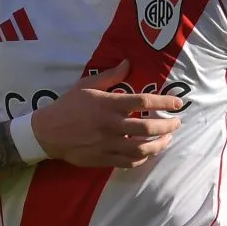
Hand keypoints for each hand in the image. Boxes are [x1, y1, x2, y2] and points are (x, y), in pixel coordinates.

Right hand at [30, 60, 181, 167]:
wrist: (48, 132)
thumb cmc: (68, 105)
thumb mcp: (86, 85)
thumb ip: (110, 76)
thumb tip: (128, 63)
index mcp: (109, 105)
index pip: (144, 102)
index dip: (165, 102)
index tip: (178, 103)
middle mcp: (111, 125)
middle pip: (148, 128)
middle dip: (168, 126)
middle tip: (176, 123)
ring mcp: (108, 144)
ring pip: (142, 149)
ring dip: (160, 144)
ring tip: (167, 139)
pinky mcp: (104, 159)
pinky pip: (130, 162)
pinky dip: (143, 158)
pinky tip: (148, 153)